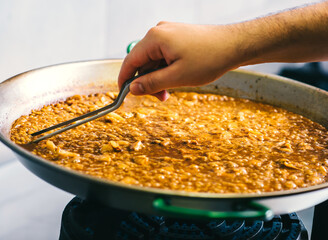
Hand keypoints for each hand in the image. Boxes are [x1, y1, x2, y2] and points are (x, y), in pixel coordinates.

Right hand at [118, 22, 240, 100]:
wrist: (234, 45)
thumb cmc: (209, 58)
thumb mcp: (177, 77)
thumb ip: (152, 83)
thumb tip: (133, 89)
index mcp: (155, 38)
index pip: (130, 61)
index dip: (125, 80)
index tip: (124, 95)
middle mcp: (159, 32)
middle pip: (142, 61)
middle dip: (148, 81)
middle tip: (160, 97)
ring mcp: (168, 33)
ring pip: (153, 60)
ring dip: (158, 77)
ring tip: (170, 91)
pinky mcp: (177, 37)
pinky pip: (163, 55)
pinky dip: (166, 69)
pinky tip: (175, 79)